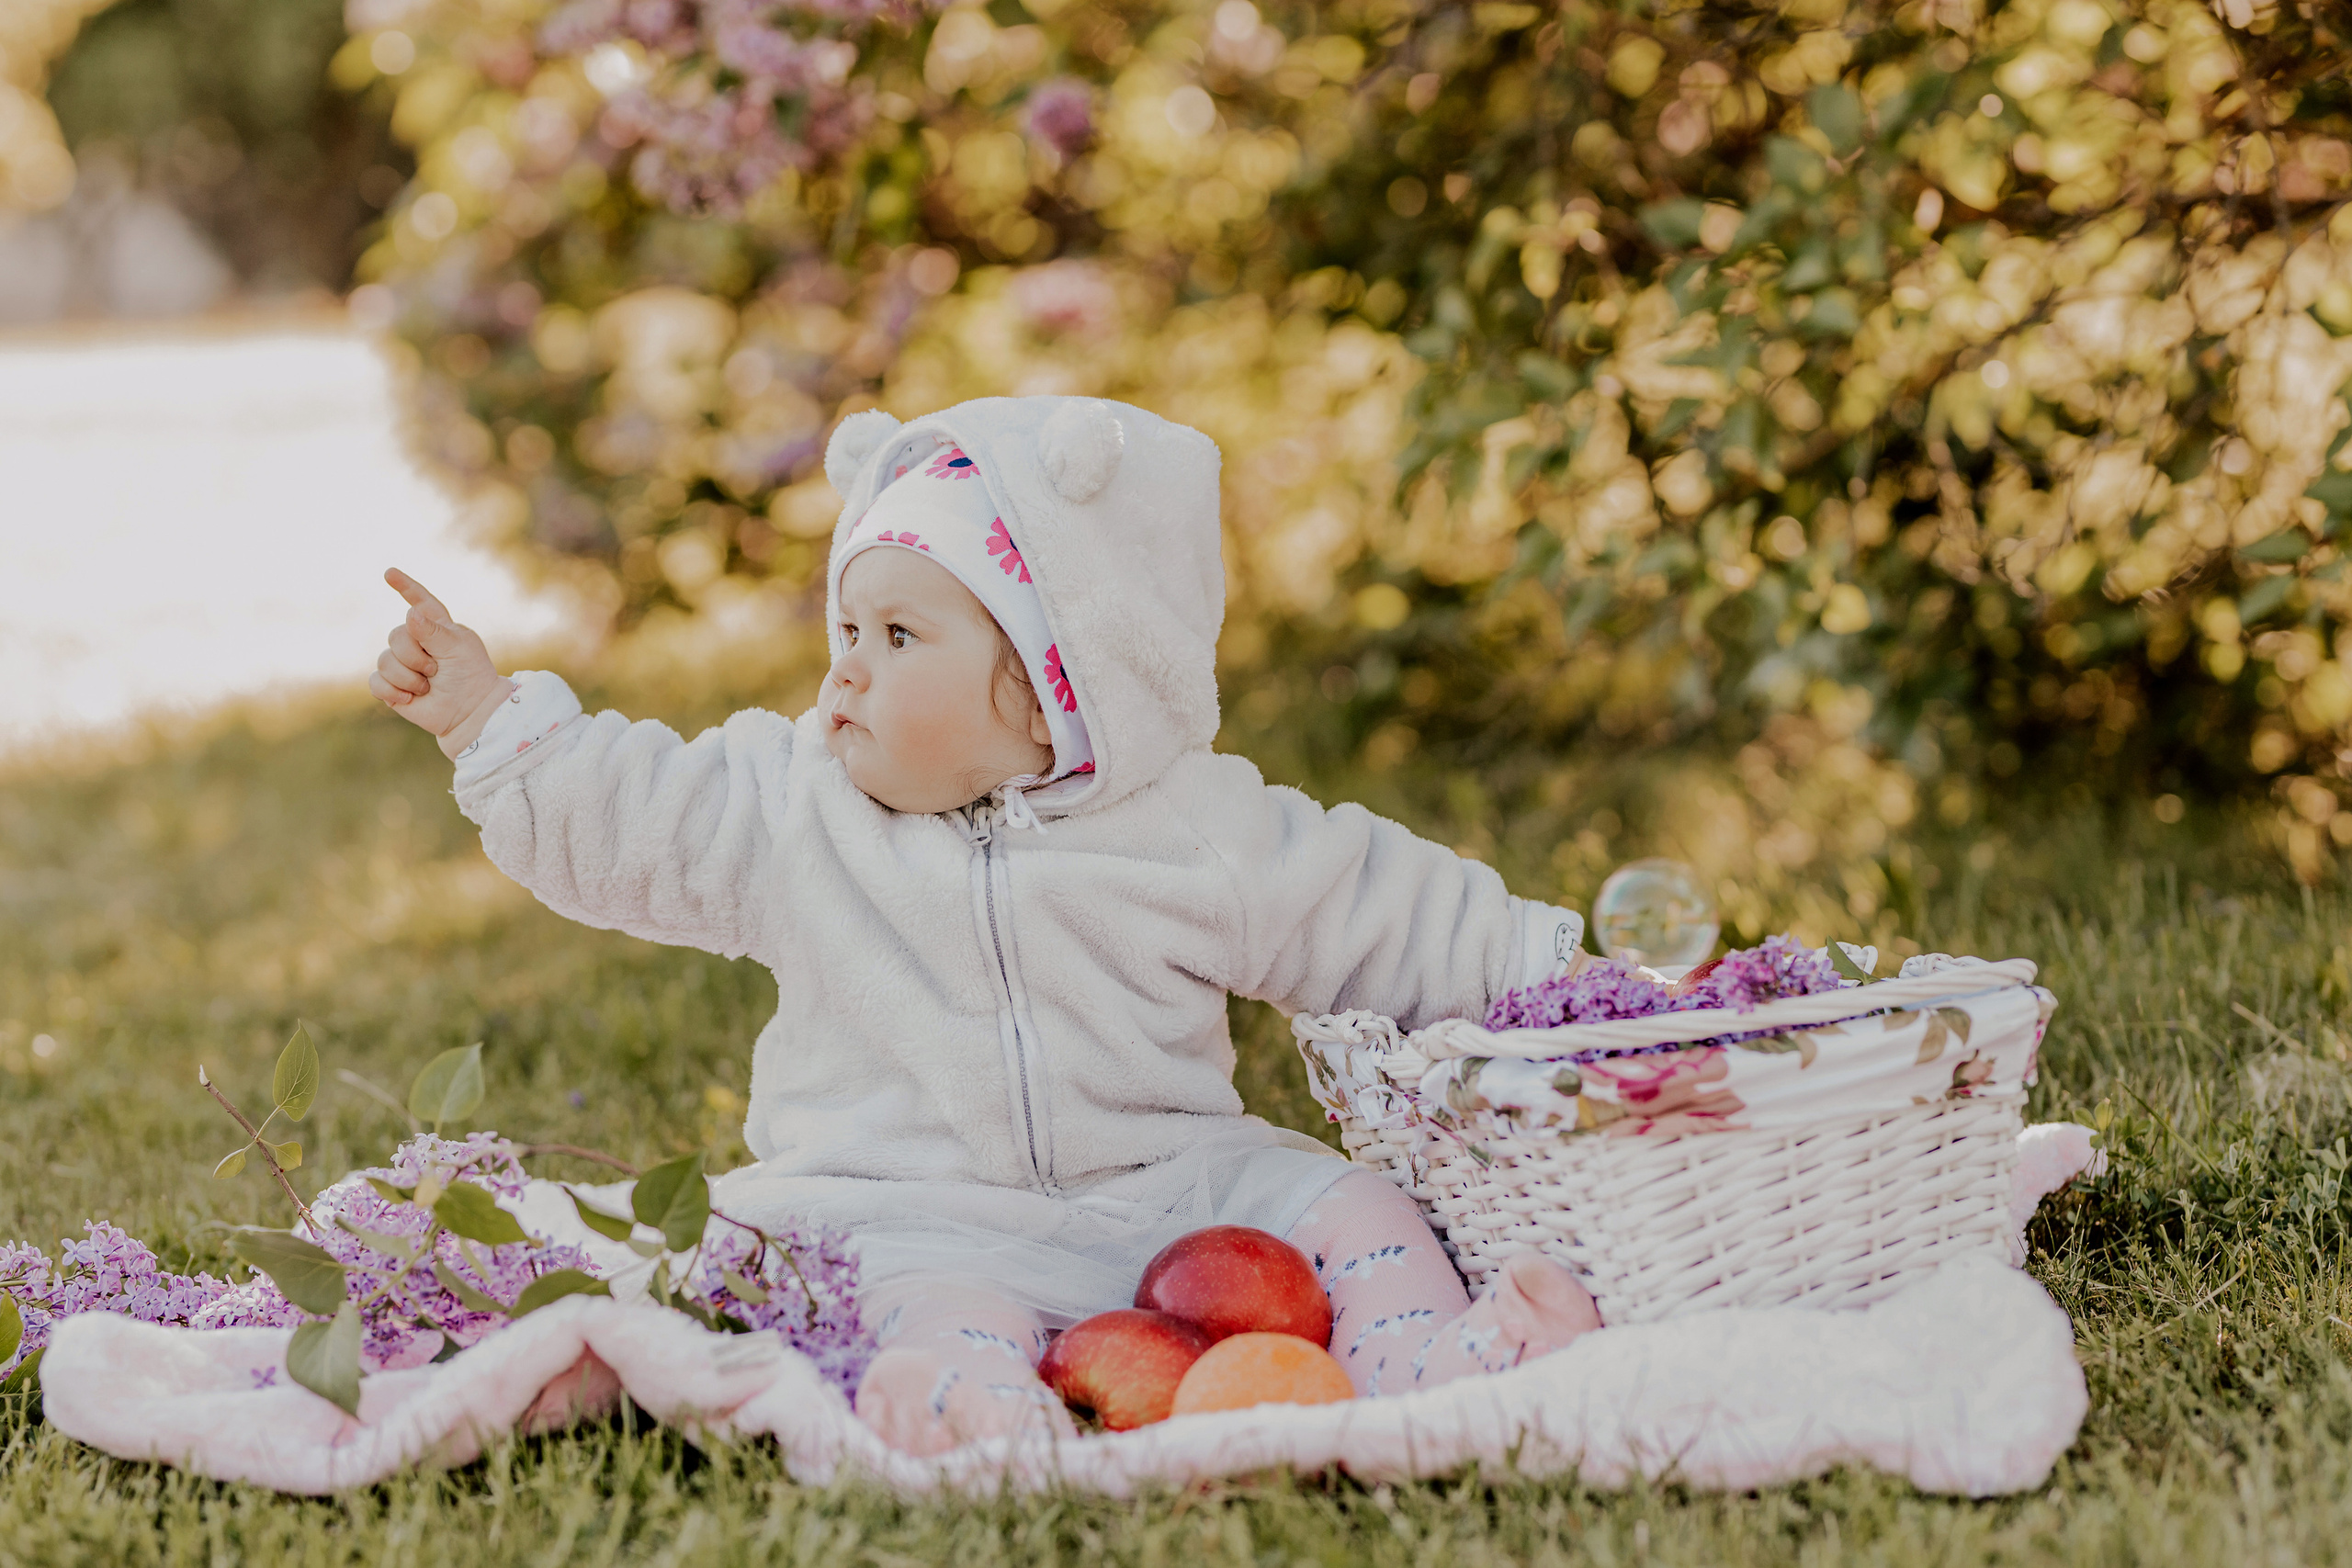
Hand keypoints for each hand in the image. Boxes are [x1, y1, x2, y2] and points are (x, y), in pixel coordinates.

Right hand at [371, 568, 510, 757]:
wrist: (469, 713)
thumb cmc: (470, 677)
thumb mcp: (458, 649)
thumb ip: (433, 631)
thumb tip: (410, 613)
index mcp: (437, 627)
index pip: (421, 602)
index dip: (406, 587)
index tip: (390, 573)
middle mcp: (417, 642)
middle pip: (396, 635)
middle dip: (414, 656)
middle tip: (436, 670)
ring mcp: (402, 664)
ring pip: (384, 660)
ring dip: (408, 677)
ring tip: (427, 687)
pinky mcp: (392, 686)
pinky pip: (375, 682)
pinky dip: (393, 691)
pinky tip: (410, 698)